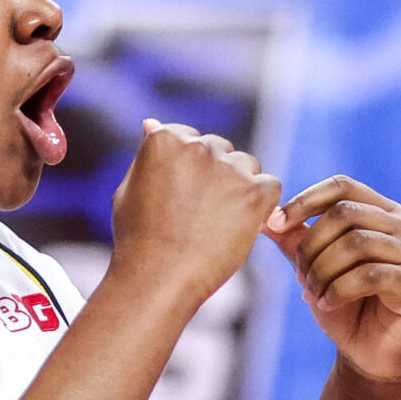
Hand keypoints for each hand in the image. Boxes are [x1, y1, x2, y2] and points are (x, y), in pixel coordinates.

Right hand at [108, 121, 282, 310]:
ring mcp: (229, 168)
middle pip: (221, 150)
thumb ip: (148, 154)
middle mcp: (199, 146)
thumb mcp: (130, 187)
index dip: (190, 171)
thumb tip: (151, 122)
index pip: (191, 139)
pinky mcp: (254, 193)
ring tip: (217, 224)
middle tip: (199, 215)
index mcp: (165, 139)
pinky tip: (241, 226)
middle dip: (216, 176)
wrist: (158, 277)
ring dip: (240, 188)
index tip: (183, 197)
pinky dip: (262, 206)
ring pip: (247, 166)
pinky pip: (270, 187)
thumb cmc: (138, 239)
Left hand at [266, 176, 400, 385]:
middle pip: (345, 213)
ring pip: (356, 243)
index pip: (342, 186)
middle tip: (300, 278)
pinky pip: (369, 275)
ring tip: (312, 294)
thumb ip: (294, 240)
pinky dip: (339, 290)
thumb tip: (263, 216)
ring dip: (323, 271)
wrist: (371, 355)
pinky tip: (327, 304)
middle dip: (311, 246)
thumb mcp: (314, 268)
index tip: (274, 224)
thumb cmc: (346, 308)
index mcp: (382, 212)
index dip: (305, 200)